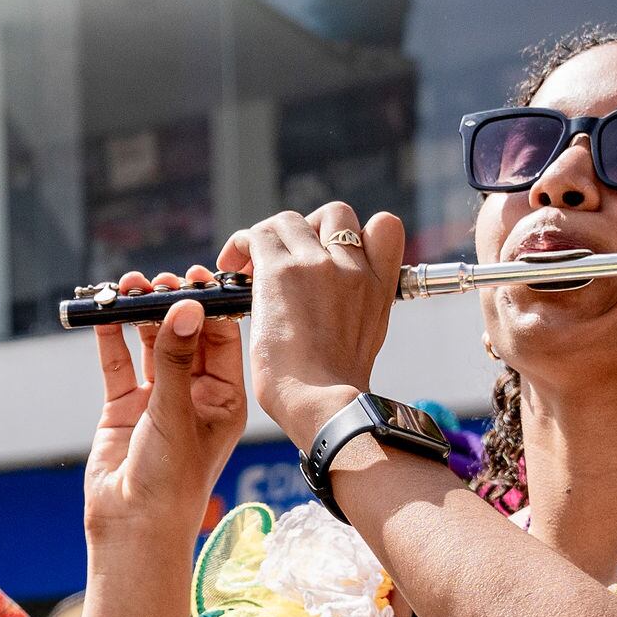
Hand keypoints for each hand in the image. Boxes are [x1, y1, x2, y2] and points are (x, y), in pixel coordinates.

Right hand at [83, 269, 247, 546]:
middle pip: (185, 335)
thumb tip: (186, 306)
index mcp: (225, 398)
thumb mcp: (176, 412)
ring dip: (140, 315)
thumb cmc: (171, 480)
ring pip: (150, 345)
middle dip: (170, 304)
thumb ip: (176, 358)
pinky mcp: (124, 407)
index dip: (208, 306)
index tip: (196, 277)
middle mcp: (194, 394)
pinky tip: (105, 312)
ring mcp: (158, 399)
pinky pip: (118, 363)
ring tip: (129, 286)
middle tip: (159, 279)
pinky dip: (111, 337)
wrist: (133, 525)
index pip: (221, 339)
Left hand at [227, 204, 404, 451]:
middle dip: (308, 227)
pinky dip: (242, 244)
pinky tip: (232, 265)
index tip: (332, 253)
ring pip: (290, 221)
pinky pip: (258, 235)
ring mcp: (318, 266)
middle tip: (286, 257)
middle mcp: (353, 268)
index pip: (384, 227)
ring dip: (269, 236)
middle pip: (335, 214)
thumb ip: (356, 305)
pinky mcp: (281, 273)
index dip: (357, 232)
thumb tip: (332, 300)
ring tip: (250, 262)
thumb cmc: (336, 388)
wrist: (324, 402)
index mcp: (378, 285)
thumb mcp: (366, 339)